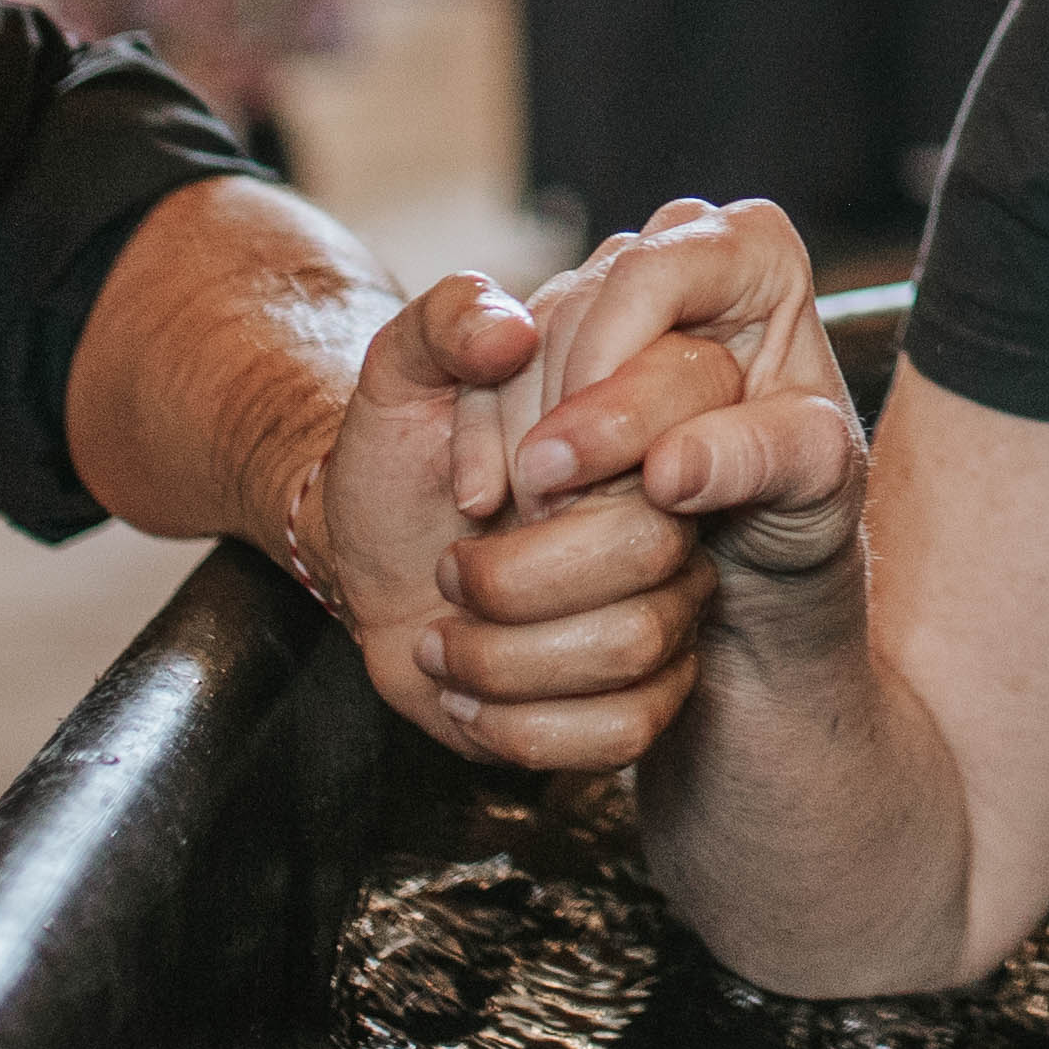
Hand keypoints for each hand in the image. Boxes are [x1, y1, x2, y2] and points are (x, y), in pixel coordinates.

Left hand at [307, 272, 731, 768]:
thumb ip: (443, 320)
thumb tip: (511, 328)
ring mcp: (672, 600)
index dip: (557, 463)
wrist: (377, 566)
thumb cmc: (400, 466)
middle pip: (653, 547)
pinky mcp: (652, 689)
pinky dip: (522, 724)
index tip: (470, 489)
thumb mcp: (397, 378)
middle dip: (519, 573)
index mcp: (631, 418)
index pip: (666, 425)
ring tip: (441, 634)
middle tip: (448, 569)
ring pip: (636, 641)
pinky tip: (466, 693)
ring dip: (505, 653)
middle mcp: (669, 507)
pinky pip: (627, 727)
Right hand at [503, 197, 873, 575]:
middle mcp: (670, 248)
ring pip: (525, 343)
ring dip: (522, 437)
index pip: (651, 277)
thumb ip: (753, 462)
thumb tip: (668, 468)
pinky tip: (485, 501)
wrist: (754, 545)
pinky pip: (486, 373)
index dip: (609, 366)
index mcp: (753, 250)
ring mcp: (602, 289)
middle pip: (582, 312)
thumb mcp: (812, 486)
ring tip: (546, 517)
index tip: (594, 462)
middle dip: (567, 417)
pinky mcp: (547, 339)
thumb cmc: (800, 496)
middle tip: (566, 509)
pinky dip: (480, 440)